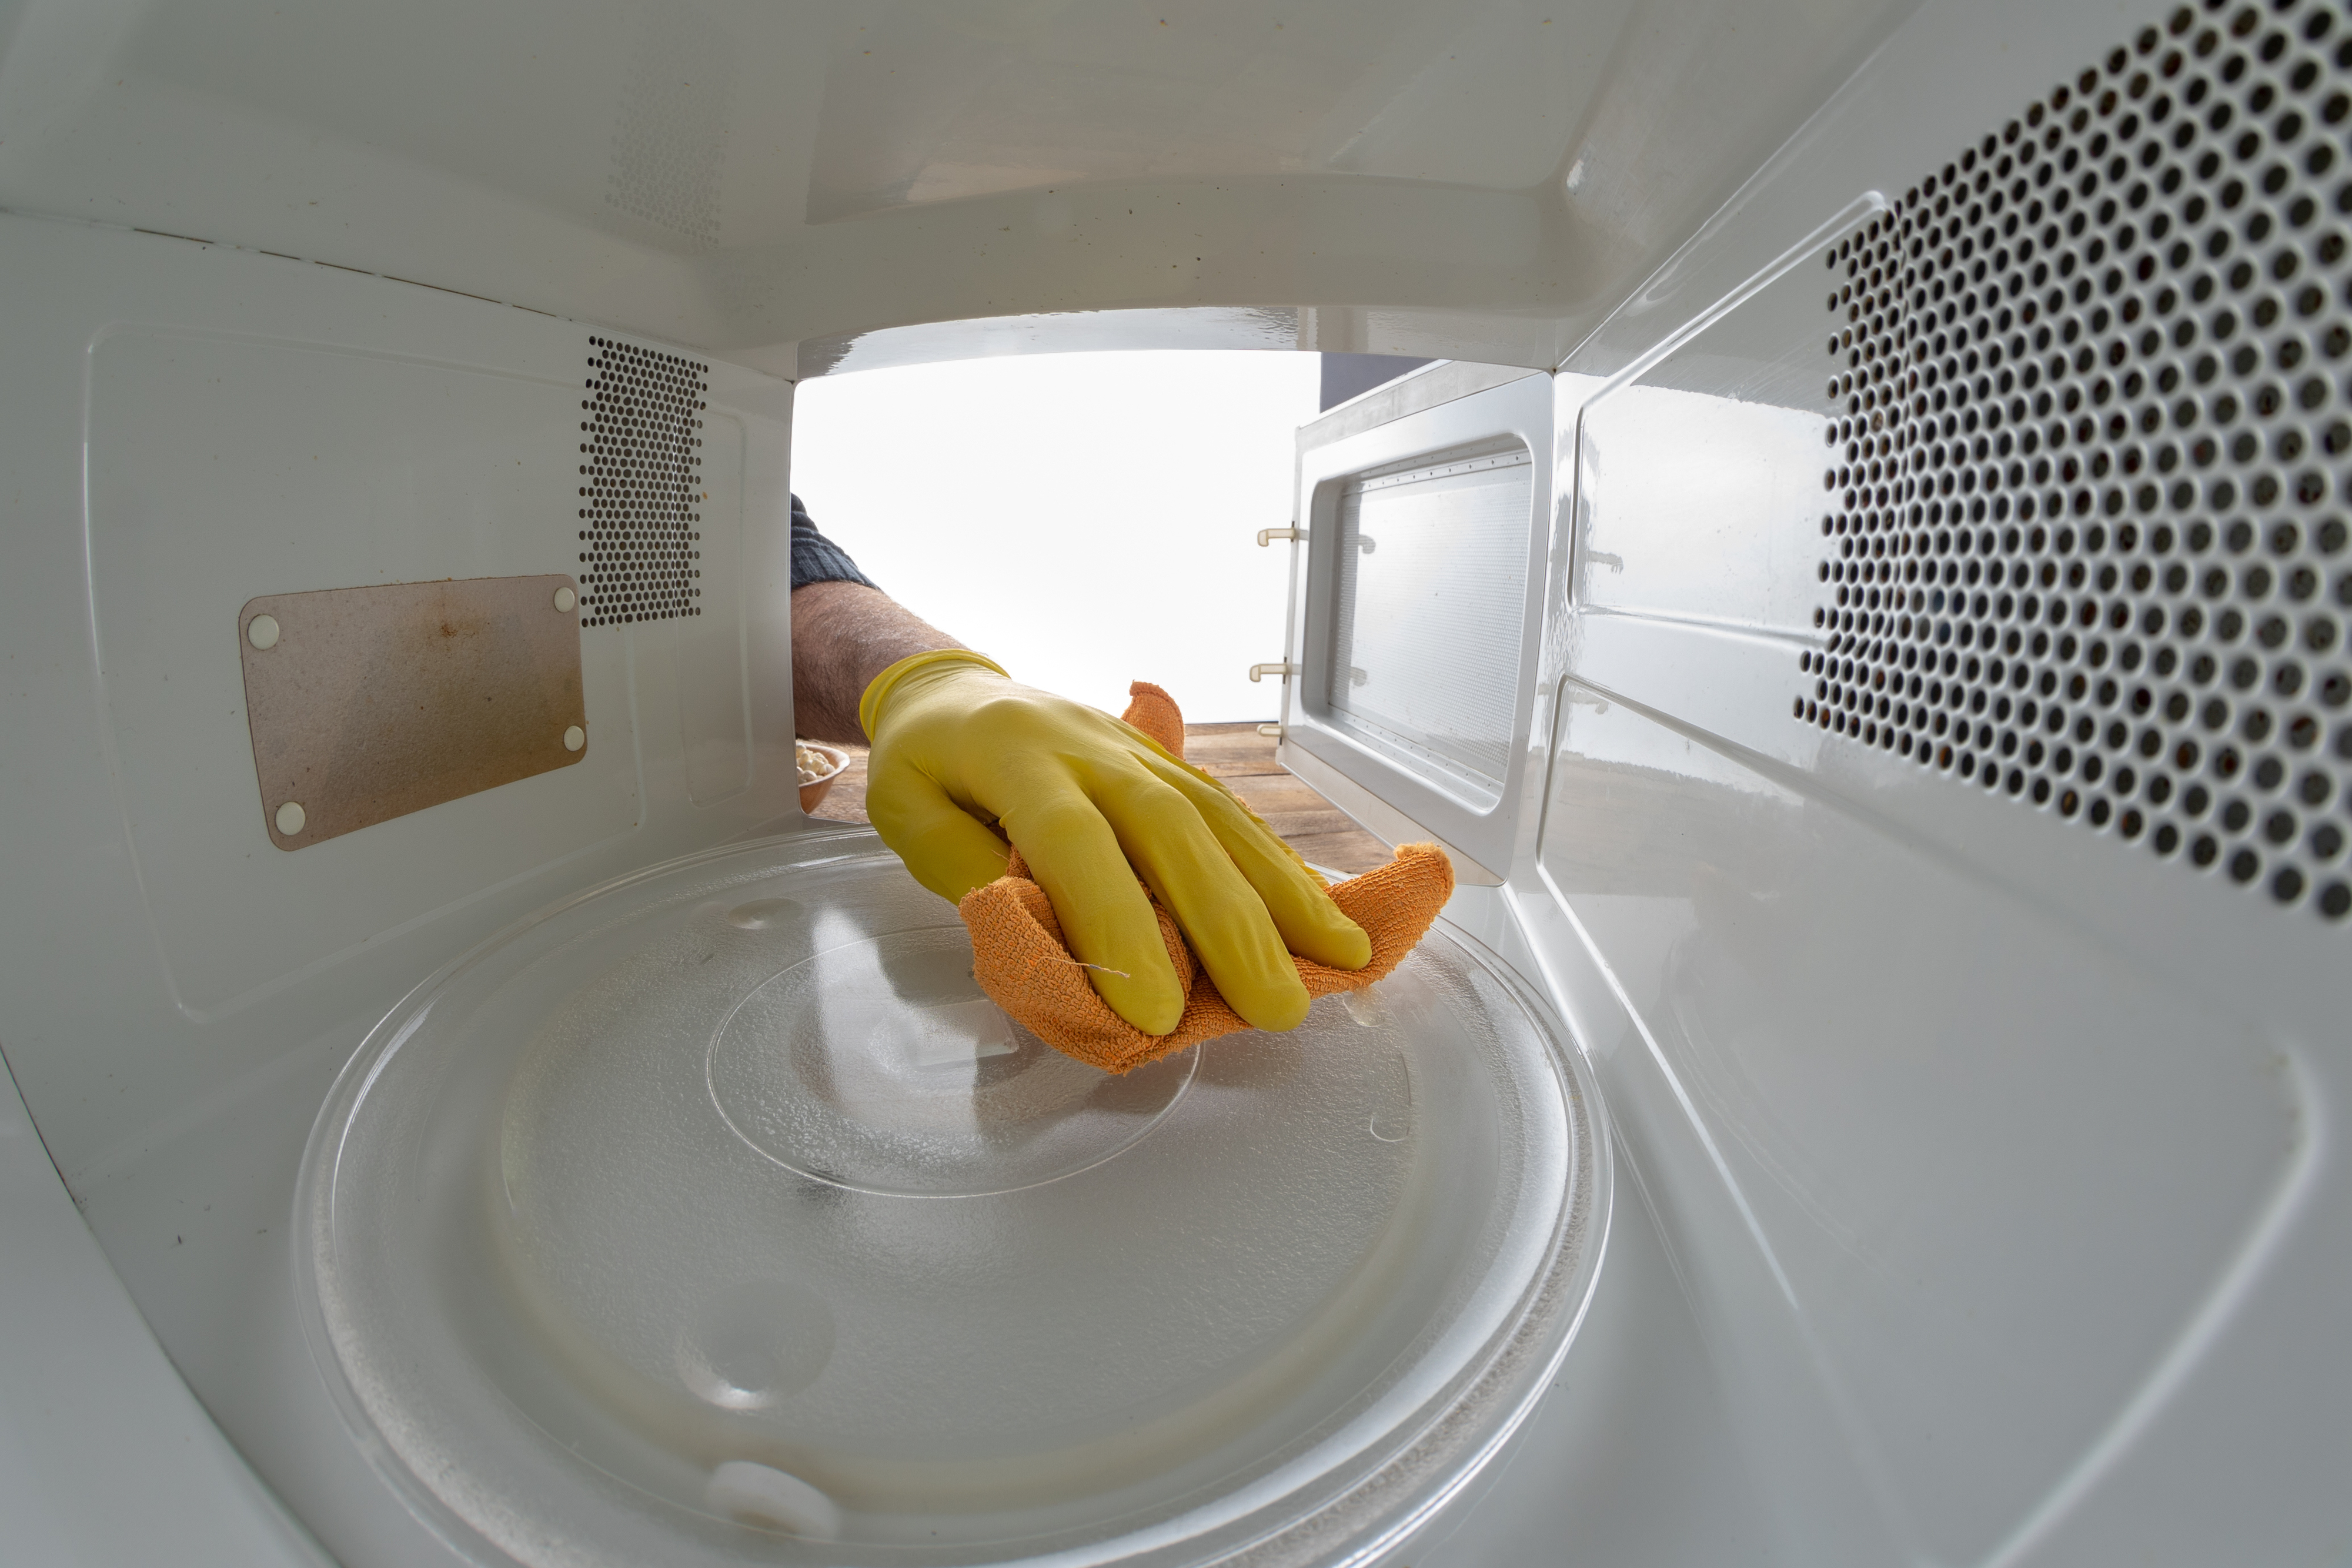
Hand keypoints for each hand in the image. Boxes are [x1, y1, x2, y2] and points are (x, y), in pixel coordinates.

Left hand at [860, 652, 1370, 1034]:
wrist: (952, 689)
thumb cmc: (923, 765)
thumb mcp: (904, 818)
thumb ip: (966, 874)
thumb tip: (1043, 932)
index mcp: (1014, 758)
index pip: (1074, 844)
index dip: (1117, 924)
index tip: (1154, 1010)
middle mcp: (1090, 746)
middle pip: (1172, 829)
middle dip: (1232, 923)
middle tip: (1277, 1006)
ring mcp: (1136, 748)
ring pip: (1219, 816)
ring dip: (1283, 890)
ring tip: (1339, 957)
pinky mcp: (1166, 760)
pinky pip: (1230, 809)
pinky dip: (1277, 861)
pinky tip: (1316, 909)